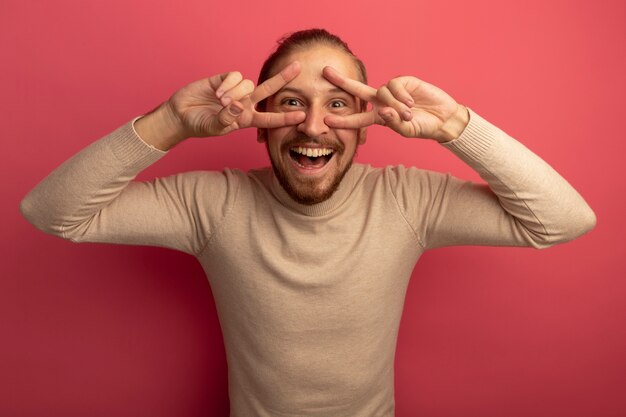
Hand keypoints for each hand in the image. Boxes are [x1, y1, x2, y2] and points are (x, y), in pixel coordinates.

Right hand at [166, 62, 305, 137]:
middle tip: (298, 67)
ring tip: (220, 101)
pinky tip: (216, 92)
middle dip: (283, 78)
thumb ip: (227, 118)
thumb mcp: (214, 127)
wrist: (181, 114)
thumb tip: (238, 105)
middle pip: (268, 89)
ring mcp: (236, 91)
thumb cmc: (199, 125)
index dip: (286, 118)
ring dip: (235, 92)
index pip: (270, 118)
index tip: (302, 116)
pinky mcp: (225, 79)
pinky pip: (235, 76)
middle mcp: (245, 103)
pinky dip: (228, 84)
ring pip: (248, 84)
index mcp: (247, 119)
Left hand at [322, 67, 467, 141]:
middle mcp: (382, 101)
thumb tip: (383, 111)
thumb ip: (394, 123)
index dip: (343, 119)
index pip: (357, 118)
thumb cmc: (423, 126)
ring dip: (394, 105)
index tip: (326, 119)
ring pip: (382, 93)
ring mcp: (392, 90)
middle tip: (325, 72)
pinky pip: (394, 86)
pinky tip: (411, 103)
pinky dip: (401, 95)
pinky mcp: (404, 81)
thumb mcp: (407, 130)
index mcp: (379, 116)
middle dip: (342, 81)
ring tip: (409, 113)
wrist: (442, 118)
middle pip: (358, 90)